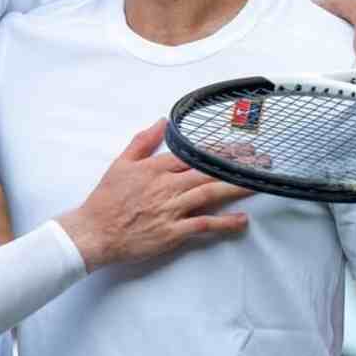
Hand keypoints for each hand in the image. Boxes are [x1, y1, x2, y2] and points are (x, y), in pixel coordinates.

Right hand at [57, 120, 251, 271]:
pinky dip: (224, 222)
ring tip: (258, 183)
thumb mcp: (121, 163)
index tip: (239, 147)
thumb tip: (162, 122)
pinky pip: (204, 225)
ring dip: (236, 188)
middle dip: (236, 165)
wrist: (94, 233)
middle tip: (260, 161)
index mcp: (156, 168)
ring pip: (210, 194)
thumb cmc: (106, 200)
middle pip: (208, 171)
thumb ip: (143, 142)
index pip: (193, 154)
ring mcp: (172, 210)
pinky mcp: (173, 232)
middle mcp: (167, 187)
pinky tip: (241, 220)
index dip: (218, 150)